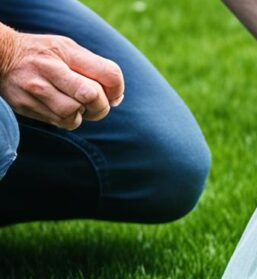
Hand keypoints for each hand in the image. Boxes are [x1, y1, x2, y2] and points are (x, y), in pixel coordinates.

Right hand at [0, 25, 124, 129]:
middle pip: (93, 96)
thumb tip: (116, 99)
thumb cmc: (43, 53)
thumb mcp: (68, 48)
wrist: (0, 57)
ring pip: (76, 114)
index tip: (112, 93)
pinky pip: (62, 123)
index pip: (109, 74)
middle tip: (94, 101)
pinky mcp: (27, 107)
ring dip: (82, 113)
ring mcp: (36, 90)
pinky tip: (61, 107)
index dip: (117, 89)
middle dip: (100, 104)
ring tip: (74, 103)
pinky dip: (69, 119)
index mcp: (66, 52)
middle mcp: (50, 70)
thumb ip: (95, 68)